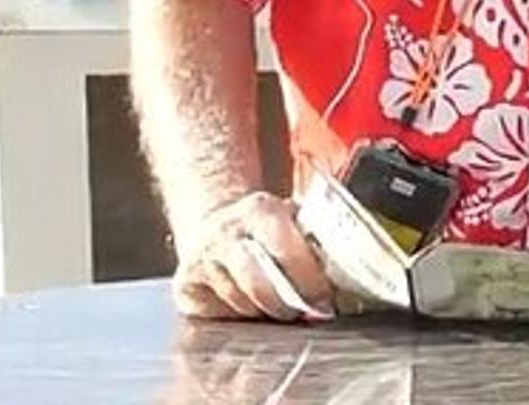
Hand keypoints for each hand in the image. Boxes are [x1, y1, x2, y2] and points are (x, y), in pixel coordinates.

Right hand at [172, 191, 333, 321]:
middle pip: (260, 283)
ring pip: (241, 304)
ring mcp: (200, 260)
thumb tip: (345, 279)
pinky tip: (250, 307)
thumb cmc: (266, 228)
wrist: (215, 225)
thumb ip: (314, 240)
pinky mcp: (183, 287)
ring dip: (265, 314)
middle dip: (288, 305)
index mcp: (260, 210)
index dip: (309, 281)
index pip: (287, 250)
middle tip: (304, 313)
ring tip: (280, 308)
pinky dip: (239, 318)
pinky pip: (218, 317)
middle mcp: (225, 233)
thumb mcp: (291, 219)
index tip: (325, 301)